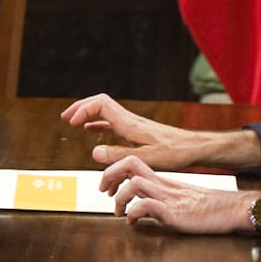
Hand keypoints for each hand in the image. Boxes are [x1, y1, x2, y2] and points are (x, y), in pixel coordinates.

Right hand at [62, 92, 260, 172]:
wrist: (195, 148)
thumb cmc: (176, 154)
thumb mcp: (147, 158)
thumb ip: (119, 155)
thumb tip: (93, 151)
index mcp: (130, 123)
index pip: (100, 104)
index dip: (83, 110)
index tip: (72, 124)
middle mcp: (130, 120)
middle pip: (100, 103)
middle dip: (80, 107)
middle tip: (65, 117)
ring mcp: (133, 124)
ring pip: (105, 111)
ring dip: (87, 113)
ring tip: (72, 121)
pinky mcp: (137, 131)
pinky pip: (111, 121)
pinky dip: (97, 122)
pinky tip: (91, 130)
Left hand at [98, 154, 260, 233]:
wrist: (232, 209)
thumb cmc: (207, 207)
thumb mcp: (177, 199)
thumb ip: (157, 199)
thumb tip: (137, 208)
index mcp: (162, 180)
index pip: (132, 162)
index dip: (113, 170)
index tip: (107, 187)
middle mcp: (162, 185)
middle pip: (130, 163)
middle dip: (109, 174)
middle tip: (104, 192)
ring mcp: (168, 198)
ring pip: (134, 184)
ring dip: (120, 198)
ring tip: (121, 212)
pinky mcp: (174, 213)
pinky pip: (147, 206)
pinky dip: (134, 214)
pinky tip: (134, 223)